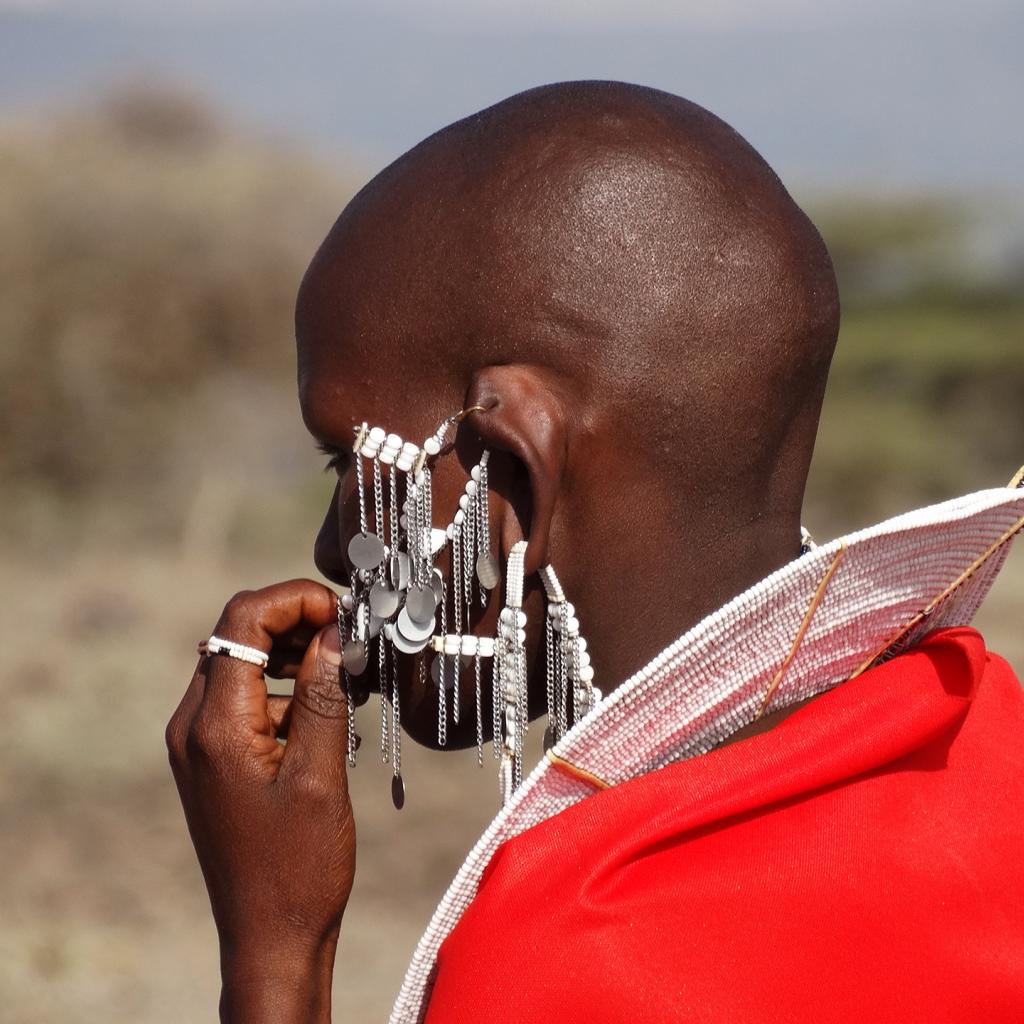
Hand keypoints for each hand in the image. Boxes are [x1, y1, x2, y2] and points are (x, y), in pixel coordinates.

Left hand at [166, 580, 352, 1022]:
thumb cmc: (298, 867)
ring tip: (350, 671)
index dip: (296, 599)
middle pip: (239, 634)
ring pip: (245, 662)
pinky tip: (332, 707)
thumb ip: (326, 696)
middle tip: (354, 637)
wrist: (270, 935)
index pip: (243, 621)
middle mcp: (194, 724)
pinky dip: (289, 687)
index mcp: (214, 725)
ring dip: (296, 652)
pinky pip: (249, 696)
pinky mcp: (216, 756)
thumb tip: (338, 633)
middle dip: (299, 621)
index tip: (346, 613)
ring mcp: (200, 741)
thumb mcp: (320, 775)